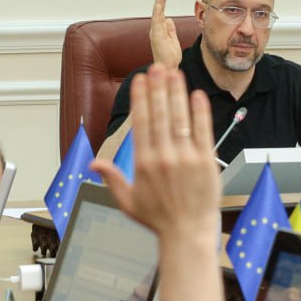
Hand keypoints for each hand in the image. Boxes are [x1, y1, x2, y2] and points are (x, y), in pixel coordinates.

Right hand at [91, 64, 219, 241]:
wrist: (188, 233)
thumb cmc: (159, 220)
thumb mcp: (127, 202)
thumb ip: (111, 179)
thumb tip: (94, 163)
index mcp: (143, 164)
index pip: (141, 123)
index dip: (141, 99)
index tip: (140, 80)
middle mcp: (164, 157)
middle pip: (159, 115)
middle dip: (158, 88)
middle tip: (157, 67)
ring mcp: (186, 158)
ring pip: (180, 119)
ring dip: (176, 94)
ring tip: (174, 73)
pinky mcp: (206, 162)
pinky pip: (203, 131)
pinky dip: (200, 112)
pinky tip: (196, 95)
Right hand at [149, 0, 182, 69]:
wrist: (168, 68)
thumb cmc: (170, 57)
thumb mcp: (173, 40)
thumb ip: (170, 29)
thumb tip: (169, 19)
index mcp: (160, 30)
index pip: (161, 13)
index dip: (162, 2)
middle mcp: (156, 30)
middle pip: (158, 12)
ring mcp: (156, 33)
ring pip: (156, 15)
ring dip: (158, 3)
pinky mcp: (157, 37)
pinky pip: (156, 23)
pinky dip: (157, 14)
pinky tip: (159, 6)